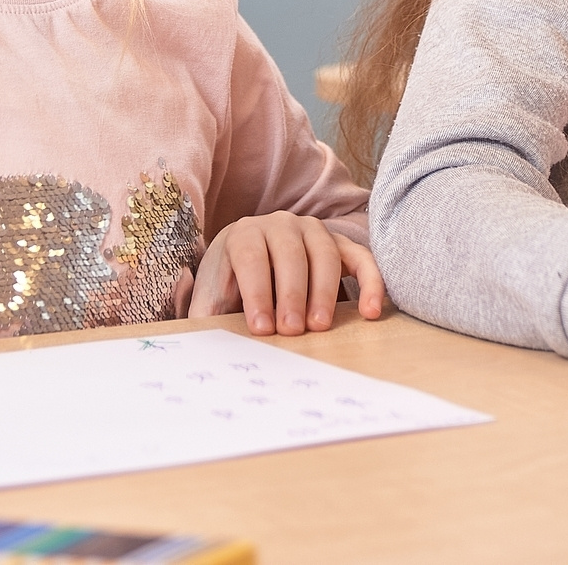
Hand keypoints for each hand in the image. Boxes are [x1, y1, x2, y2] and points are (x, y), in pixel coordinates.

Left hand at [187, 211, 384, 334]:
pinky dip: (371, 282)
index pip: (252, 258)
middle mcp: (280, 224)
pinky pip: (361, 257)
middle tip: (292, 331)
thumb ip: (205, 316)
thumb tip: (197, 342)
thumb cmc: (231, 285)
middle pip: (289, 254)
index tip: (261, 328)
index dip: (257, 292)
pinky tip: (371, 312)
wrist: (250, 261)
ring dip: (324, 291)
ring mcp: (313, 230)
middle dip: (291, 294)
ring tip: (319, 327)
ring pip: (324, 254)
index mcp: (243, 234)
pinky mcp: (340, 243)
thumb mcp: (212, 298)